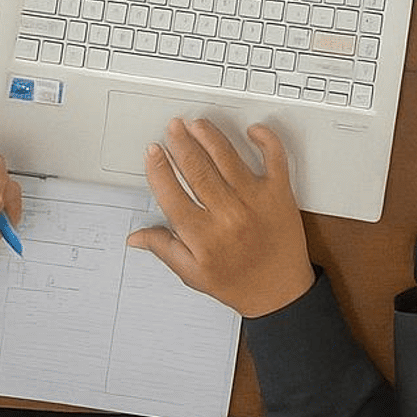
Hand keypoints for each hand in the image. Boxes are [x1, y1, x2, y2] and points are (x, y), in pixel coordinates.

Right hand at [126, 119, 314, 318]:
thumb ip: (164, 249)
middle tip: (172, 128)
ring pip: (228, 158)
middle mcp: (229, 214)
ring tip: (196, 124)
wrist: (280, 292)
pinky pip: (274, 158)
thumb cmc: (239, 283)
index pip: (172, 194)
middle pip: (197, 169)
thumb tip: (136, 236)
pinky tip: (252, 130)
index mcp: (204, 236)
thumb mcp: (193, 273)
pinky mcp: (280, 193)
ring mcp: (256, 200)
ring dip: (210, 136)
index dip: (159, 169)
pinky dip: (266, 140)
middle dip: (181, 144)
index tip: (153, 152)